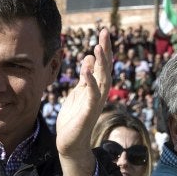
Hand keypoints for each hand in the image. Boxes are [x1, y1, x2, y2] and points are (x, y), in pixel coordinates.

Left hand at [55, 28, 111, 158]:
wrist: (70, 143)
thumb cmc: (74, 118)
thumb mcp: (78, 92)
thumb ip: (85, 77)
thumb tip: (89, 57)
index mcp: (95, 87)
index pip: (102, 65)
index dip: (104, 49)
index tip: (103, 32)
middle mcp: (99, 93)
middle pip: (106, 68)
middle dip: (106, 50)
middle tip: (105, 32)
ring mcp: (95, 103)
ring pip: (103, 80)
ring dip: (101, 64)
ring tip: (97, 47)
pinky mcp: (88, 112)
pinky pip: (92, 95)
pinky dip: (90, 82)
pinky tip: (86, 70)